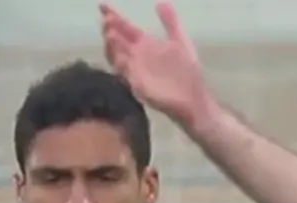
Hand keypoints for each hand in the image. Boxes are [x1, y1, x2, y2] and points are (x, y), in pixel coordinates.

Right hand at [100, 2, 215, 127]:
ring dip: (112, 46)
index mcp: (145, 44)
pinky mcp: (138, 85)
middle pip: (117, 41)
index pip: (125, 28)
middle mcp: (136, 56)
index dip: (114, 16)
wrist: (193, 99)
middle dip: (110, 30)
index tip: (102, 5)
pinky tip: (121, 56)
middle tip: (107, 19)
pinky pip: (127, 75)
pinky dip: (122, 65)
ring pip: (117, 57)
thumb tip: (160, 1)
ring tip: (111, 33)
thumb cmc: (187, 72)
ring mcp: (135, 71)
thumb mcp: (180, 41)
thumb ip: (171, 22)